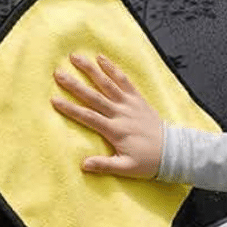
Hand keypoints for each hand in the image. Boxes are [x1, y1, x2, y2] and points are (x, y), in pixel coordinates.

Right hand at [50, 53, 163, 179]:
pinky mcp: (137, 99)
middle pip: (93, 96)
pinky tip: (102, 59)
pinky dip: (113, 69)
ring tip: (76, 57)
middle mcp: (120, 113)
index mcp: (115, 130)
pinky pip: (124, 81)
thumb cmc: (148, 161)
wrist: (172, 151)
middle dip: (74, 84)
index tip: (54, 100)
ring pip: (107, 84)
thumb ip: (104, 165)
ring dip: (91, 70)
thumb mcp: (126, 168)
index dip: (70, 108)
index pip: (88, 117)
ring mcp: (129, 104)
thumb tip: (83, 165)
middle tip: (58, 73)